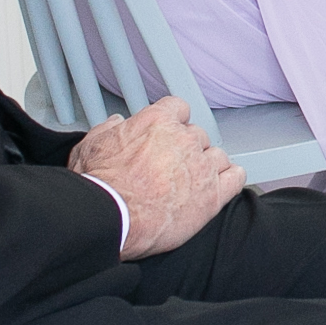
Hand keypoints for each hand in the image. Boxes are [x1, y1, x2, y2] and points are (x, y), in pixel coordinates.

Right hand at [69, 97, 242, 259]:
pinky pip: (235, 178)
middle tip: (171, 168)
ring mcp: (201, 166)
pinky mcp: (213, 194)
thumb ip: (107, 129)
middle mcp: (184, 139)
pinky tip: (220, 186)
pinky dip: (230, 180)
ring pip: (217, 156)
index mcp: (158, 122)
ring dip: (207, 166)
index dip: (173, 121)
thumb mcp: (90, 146)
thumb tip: (115, 123)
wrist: (109, 217)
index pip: (178, 108)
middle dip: (186, 149)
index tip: (168, 133)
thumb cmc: (98, 186)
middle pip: (197, 135)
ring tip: (191, 183)